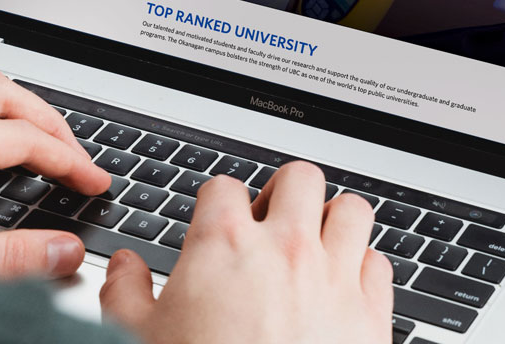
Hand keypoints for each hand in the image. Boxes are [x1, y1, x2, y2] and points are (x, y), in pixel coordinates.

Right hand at [100, 161, 392, 343]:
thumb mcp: (137, 338)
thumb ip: (126, 292)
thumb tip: (123, 267)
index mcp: (224, 244)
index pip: (224, 186)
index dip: (217, 205)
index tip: (217, 226)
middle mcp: (285, 249)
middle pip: (300, 177)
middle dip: (285, 194)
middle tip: (272, 222)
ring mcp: (334, 279)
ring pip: (352, 210)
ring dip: (333, 222)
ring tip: (316, 245)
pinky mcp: (371, 318)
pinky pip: (381, 265)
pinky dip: (363, 270)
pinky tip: (343, 290)